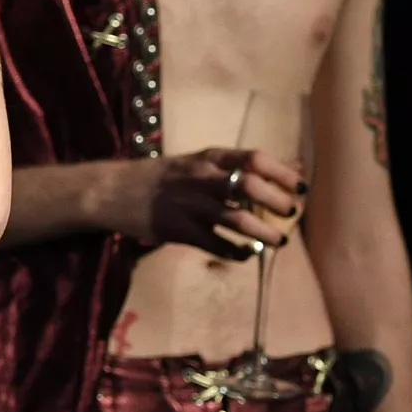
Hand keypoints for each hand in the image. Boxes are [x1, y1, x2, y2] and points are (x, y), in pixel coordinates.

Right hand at [99, 148, 304, 259]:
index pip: (254, 158)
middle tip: (291, 213)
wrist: (110, 191)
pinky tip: (245, 254)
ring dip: (263, 233)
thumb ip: (229, 167)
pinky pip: (217, 245)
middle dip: (277, 202)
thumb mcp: (193, 162)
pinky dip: (237, 253)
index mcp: (206, 157)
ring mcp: (189, 204)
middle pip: (249, 186)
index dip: (283, 172)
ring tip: (277, 241)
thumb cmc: (159, 177)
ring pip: (237, 219)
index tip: (301, 187)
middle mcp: (200, 177)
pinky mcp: (178, 230)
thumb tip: (280, 170)